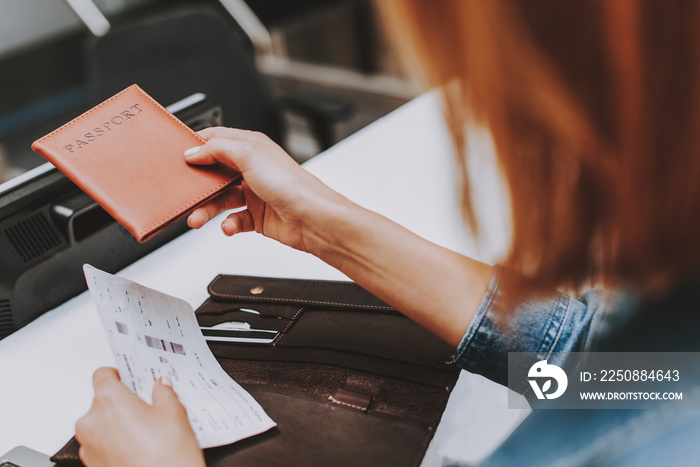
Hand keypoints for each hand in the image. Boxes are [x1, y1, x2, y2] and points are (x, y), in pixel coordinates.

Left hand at [75, 368, 204, 466]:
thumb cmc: (166, 457)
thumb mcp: (174, 414)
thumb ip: (164, 393)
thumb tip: (161, 386)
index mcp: (109, 400)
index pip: (103, 374)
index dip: (118, 374)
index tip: (130, 377)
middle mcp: (91, 421)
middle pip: (101, 401)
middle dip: (122, 402)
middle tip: (147, 407)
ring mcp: (88, 446)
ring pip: (101, 424)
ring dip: (118, 424)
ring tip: (147, 432)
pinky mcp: (92, 464)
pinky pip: (101, 445)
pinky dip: (115, 443)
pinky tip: (139, 448)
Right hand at [184, 127, 349, 252]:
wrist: (313, 219)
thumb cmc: (292, 184)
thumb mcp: (249, 155)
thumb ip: (217, 149)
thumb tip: (194, 151)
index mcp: (252, 147)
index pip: (218, 140)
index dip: (198, 146)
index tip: (180, 156)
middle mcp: (253, 168)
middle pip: (215, 173)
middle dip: (199, 186)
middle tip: (186, 195)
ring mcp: (255, 193)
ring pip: (221, 200)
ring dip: (207, 210)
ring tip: (198, 219)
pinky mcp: (258, 216)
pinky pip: (234, 220)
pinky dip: (228, 225)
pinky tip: (229, 227)